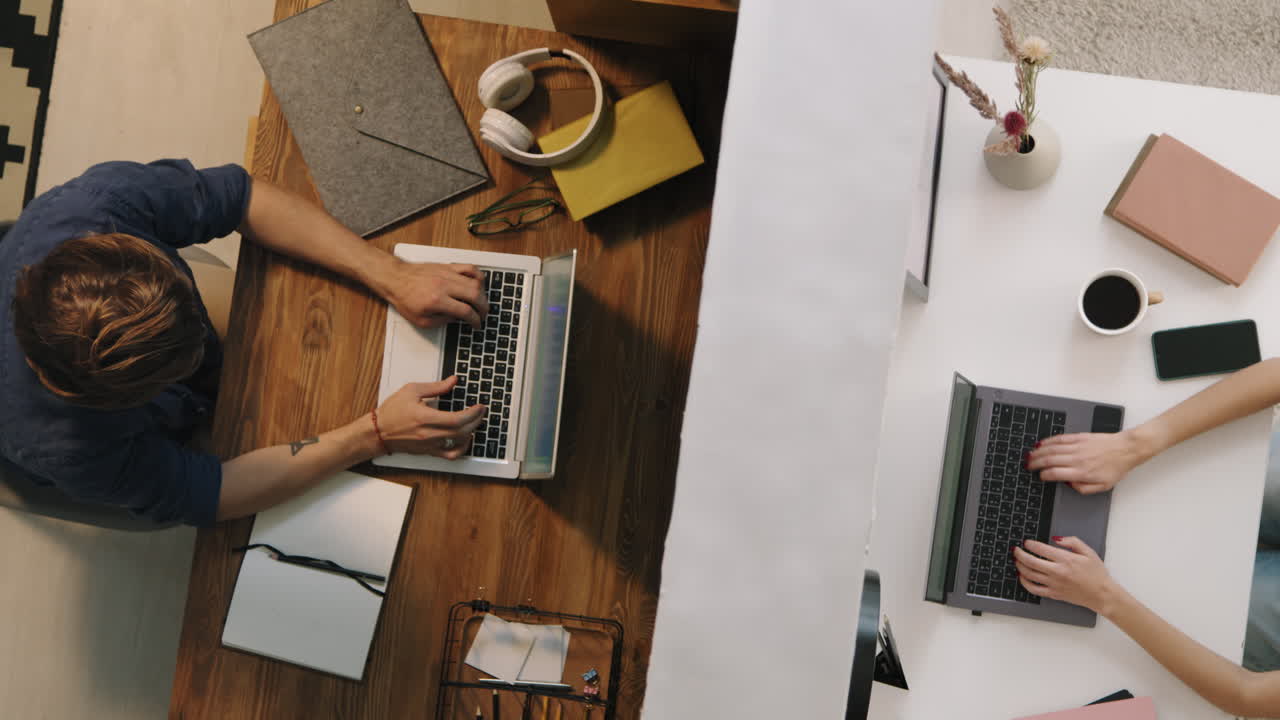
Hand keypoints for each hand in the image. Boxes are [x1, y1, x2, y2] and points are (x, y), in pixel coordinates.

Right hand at [374, 378, 484, 459]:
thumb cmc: (391, 412)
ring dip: (472, 432)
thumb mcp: (411, 391)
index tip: (479, 406)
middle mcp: (429, 434)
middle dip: (476, 420)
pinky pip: (451, 455)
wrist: (378, 432)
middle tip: (481, 411)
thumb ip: (435, 387)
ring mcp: (430, 445)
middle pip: (462, 431)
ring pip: (459, 443)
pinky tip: (466, 439)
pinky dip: (463, 448)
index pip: (457, 419)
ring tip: (475, 421)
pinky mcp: (429, 451)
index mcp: (425, 418)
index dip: (473, 413)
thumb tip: (453, 381)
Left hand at [386, 261, 486, 328]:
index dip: (475, 320)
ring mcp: (448, 274)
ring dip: (482, 295)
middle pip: (476, 296)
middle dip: (484, 308)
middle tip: (483, 314)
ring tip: (480, 302)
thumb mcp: (421, 320)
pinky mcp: (448, 266)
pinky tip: (478, 284)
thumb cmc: (405, 298)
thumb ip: (442, 321)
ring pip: (476, 282)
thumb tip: (458, 319)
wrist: (395, 279)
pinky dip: (478, 276)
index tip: (476, 324)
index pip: (466, 311)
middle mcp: (445, 285)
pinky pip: (470, 268)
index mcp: (437, 301)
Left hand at [1013, 537, 1119, 614]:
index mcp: (1066, 560)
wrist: (1102, 594)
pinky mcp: (1054, 594)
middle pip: (1031, 561)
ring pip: (1029, 574)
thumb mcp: (1088, 552)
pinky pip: (1034, 589)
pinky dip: (1024, 582)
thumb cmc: (1096, 574)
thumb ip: (1072, 542)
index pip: (1041, 549)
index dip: (1030, 544)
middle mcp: (1057, 572)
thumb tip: (1056, 539)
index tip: (1026, 542)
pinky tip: (1022, 577)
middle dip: (1019, 554)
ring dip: (1020, 566)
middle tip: (1015, 550)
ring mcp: (1054, 584)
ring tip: (1016, 561)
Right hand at [1026, 428, 1147, 493]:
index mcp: (1082, 472)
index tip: (1040, 476)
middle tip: (1028, 465)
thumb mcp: (1103, 486)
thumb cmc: (1116, 467)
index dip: (1044, 475)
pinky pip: (1059, 439)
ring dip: (1038, 452)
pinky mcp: (1079, 437)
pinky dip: (1048, 441)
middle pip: (1049, 460)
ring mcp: (1077, 447)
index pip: (1055, 473)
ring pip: (1051, 449)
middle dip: (1035, 463)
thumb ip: (1084, 489)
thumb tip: (1069, 484)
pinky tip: (1042, 444)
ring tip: (1030, 455)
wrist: (1126, 449)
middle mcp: (1077, 459)